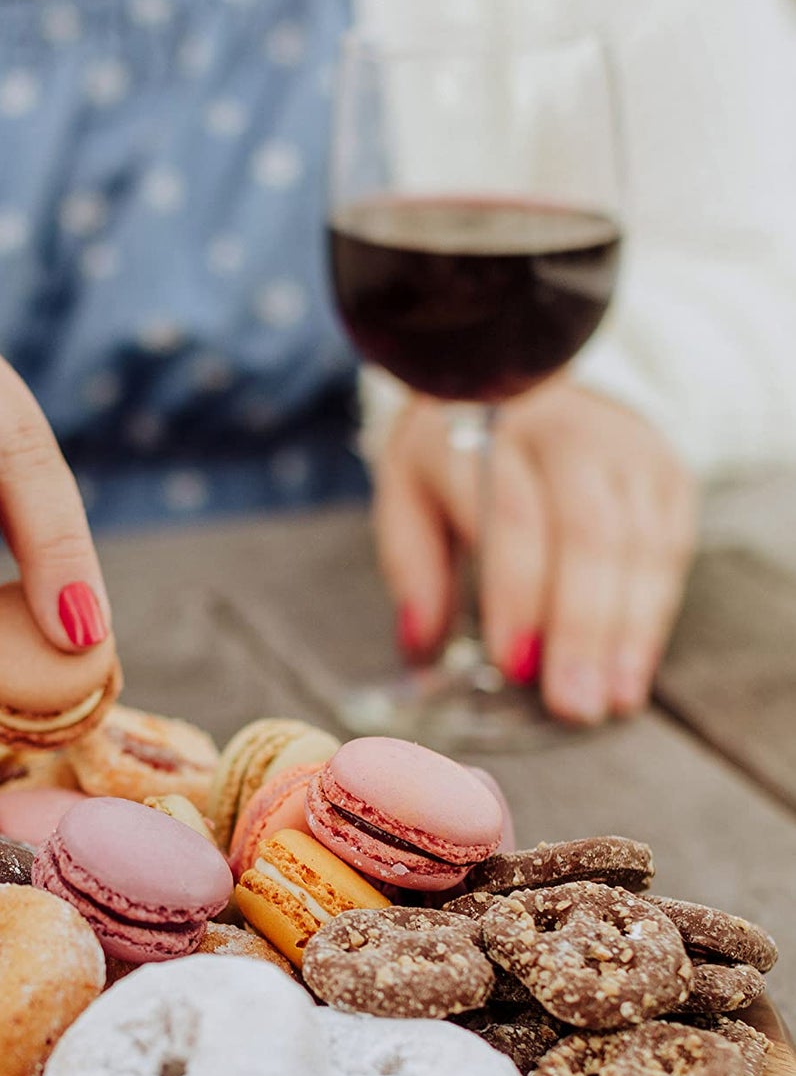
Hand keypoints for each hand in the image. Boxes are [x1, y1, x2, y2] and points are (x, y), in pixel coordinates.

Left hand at [374, 380, 697, 722]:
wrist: (513, 373)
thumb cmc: (452, 456)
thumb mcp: (406, 496)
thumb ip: (413, 568)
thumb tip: (418, 646)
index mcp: (486, 434)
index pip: (513, 519)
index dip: (518, 596)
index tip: (513, 665)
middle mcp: (565, 433)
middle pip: (586, 535)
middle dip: (581, 628)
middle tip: (572, 702)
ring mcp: (624, 446)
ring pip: (638, 542)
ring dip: (627, 630)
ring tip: (609, 698)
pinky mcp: (664, 466)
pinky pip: (669, 545)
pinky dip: (654, 611)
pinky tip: (632, 664)